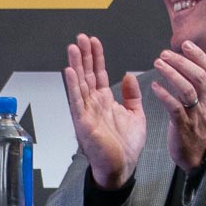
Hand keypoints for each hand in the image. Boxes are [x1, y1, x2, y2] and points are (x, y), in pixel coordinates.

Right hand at [62, 34, 145, 188]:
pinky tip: (69, 71)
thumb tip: (128, 76)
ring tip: (73, 47)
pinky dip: (73, 85)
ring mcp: (86, 112)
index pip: (98, 73)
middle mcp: (93, 104)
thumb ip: (131, 95)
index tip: (93, 41)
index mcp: (104, 101)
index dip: (96, 57)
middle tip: (80, 37)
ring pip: (79, 83)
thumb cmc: (126, 147)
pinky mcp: (83, 122)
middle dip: (83, 55)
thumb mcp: (135, 115)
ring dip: (75, 64)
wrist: (122, 168)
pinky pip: (76, 100)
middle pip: (86, 74)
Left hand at [150, 41, 205, 171]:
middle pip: (200, 77)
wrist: (201, 156)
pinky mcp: (183, 126)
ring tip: (158, 63)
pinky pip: (176, 109)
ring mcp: (195, 115)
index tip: (185, 44)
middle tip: (165, 53)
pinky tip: (155, 86)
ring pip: (188, 90)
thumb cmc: (200, 126)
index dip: (199, 56)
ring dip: (172, 74)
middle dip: (182, 62)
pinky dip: (165, 95)